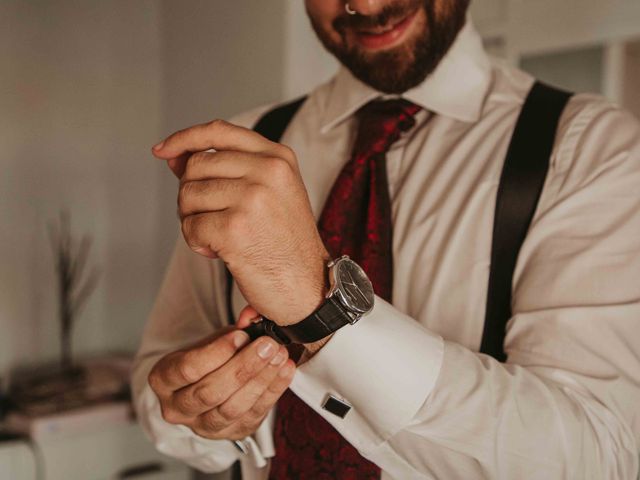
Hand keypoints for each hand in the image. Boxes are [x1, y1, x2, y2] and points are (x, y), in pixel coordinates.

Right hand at [148, 314, 294, 440]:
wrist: (210, 382)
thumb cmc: (208, 357)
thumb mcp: (211, 340)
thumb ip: (231, 330)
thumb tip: (253, 317)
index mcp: (164, 379)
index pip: (188, 369)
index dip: (217, 353)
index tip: (242, 335)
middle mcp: (178, 408)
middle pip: (210, 392)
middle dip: (243, 367)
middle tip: (267, 346)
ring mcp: (203, 426)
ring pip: (233, 408)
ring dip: (261, 380)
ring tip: (279, 356)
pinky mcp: (231, 433)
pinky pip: (254, 415)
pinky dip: (273, 391)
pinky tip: (285, 370)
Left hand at [152, 120, 329, 324]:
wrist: (308, 287)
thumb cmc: (285, 243)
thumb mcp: (269, 193)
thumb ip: (226, 170)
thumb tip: (173, 156)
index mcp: (278, 158)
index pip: (220, 131)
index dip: (185, 138)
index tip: (163, 150)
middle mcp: (268, 171)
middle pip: (197, 165)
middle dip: (192, 194)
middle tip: (211, 218)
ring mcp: (252, 198)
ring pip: (188, 194)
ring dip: (192, 220)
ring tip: (219, 237)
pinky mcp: (235, 228)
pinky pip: (190, 226)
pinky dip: (196, 242)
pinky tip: (218, 252)